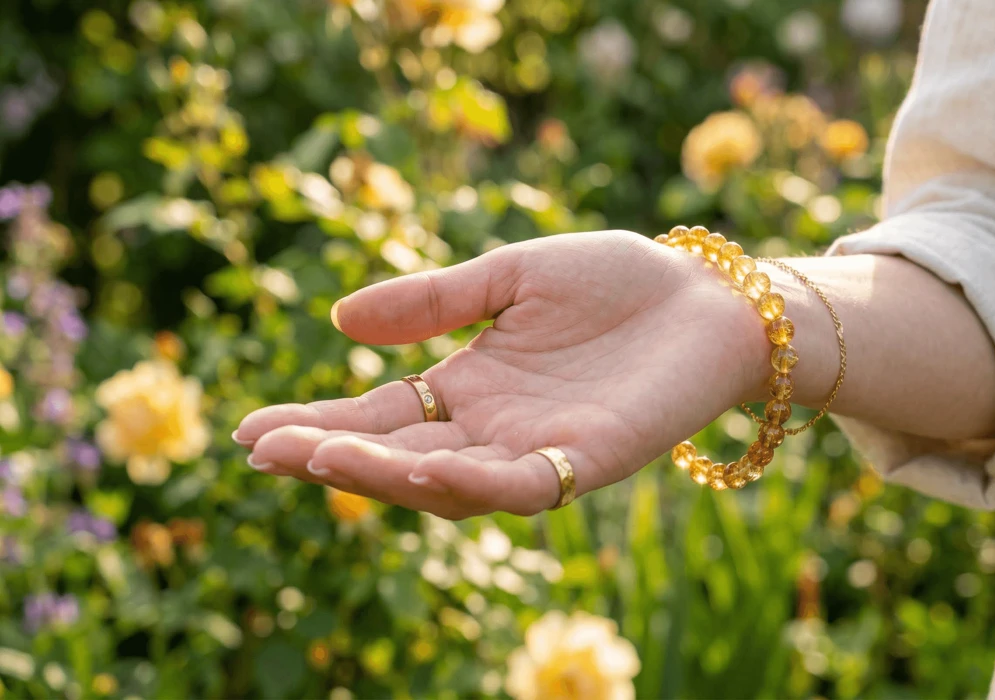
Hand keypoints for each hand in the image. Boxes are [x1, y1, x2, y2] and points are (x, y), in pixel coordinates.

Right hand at [233, 230, 772, 518]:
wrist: (710, 296)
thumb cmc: (617, 281)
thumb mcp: (511, 275)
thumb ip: (434, 300)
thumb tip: (338, 320)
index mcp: (470, 387)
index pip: (378, 416)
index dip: (316, 423)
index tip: (250, 429)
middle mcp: (494, 429)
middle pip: (398, 458)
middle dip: (331, 457)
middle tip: (265, 450)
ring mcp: (538, 450)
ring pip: (448, 485)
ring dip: (385, 476)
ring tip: (320, 457)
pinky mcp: (588, 461)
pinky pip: (521, 487)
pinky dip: (472, 485)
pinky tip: (423, 469)